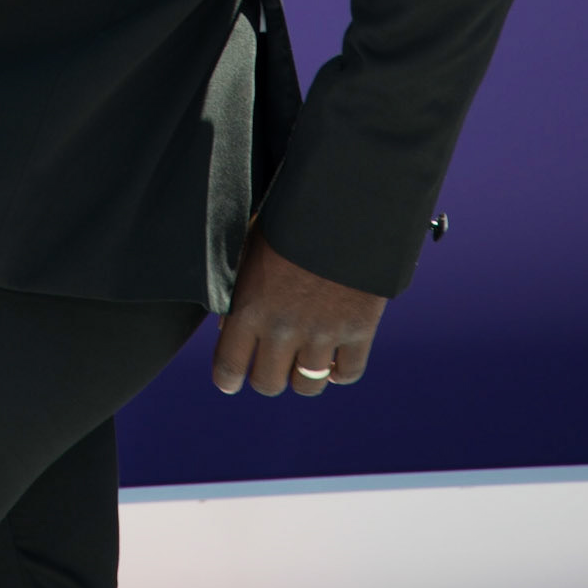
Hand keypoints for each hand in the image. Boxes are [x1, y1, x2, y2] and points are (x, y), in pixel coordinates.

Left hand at [212, 225, 386, 398]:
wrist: (342, 201)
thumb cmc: (288, 217)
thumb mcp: (250, 247)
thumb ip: (238, 289)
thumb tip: (229, 328)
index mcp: (249, 306)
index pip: (229, 367)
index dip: (228, 378)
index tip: (231, 380)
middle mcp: (283, 328)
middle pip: (269, 383)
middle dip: (267, 375)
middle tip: (272, 362)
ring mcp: (323, 333)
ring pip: (307, 386)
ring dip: (303, 375)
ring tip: (303, 360)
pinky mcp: (358, 330)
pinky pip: (347, 374)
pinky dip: (340, 372)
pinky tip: (334, 360)